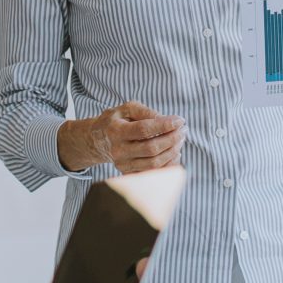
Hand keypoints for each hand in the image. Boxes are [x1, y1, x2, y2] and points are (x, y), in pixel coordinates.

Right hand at [60, 100, 183, 173]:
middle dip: (172, 138)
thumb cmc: (117, 120)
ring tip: (180, 139)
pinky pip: (154, 173)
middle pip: (151, 148)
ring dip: (173, 151)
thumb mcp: (127, 108)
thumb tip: (166, 120)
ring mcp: (123, 165)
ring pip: (154, 163)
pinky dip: (169, 164)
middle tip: (183, 129)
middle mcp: (118, 150)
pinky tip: (175, 152)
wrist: (99, 140)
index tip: (180, 120)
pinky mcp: (129, 173)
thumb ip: (146, 111)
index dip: (165, 125)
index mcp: (116, 131)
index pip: (144, 130)